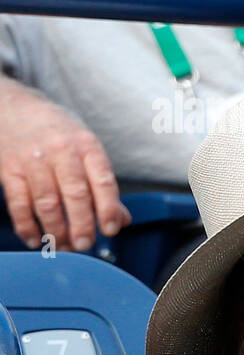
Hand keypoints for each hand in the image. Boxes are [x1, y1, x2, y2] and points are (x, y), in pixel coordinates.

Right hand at [0, 87, 130, 250]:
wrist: (14, 107)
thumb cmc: (59, 134)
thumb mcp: (86, 149)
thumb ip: (103, 184)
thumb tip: (121, 220)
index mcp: (87, 146)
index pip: (103, 180)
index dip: (109, 207)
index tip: (112, 229)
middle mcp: (61, 151)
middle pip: (75, 194)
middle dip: (82, 224)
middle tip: (86, 245)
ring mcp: (33, 160)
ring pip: (47, 202)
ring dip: (56, 230)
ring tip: (64, 247)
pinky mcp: (9, 170)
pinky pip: (18, 203)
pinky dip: (26, 225)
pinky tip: (35, 240)